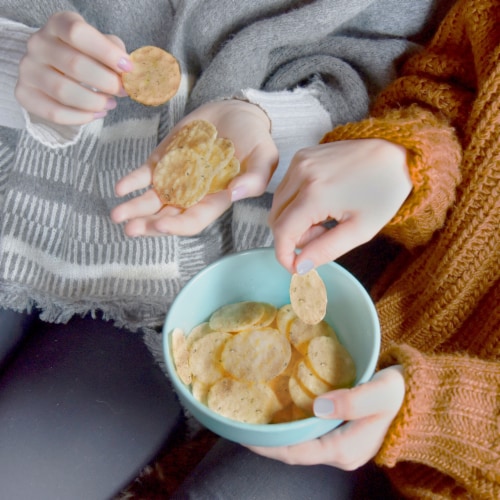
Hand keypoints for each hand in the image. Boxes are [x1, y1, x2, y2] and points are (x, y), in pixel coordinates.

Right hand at [15, 11, 130, 124]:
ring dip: (94, 102)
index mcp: (58, 25)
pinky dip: (80, 117)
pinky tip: (96, 114)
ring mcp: (29, 69)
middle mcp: (38, 44)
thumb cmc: (86, 56)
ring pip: (63, 91)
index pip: (78, 34)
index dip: (106, 53)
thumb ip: (115, 54)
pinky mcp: (25, 94)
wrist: (54, 68)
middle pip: (75, 65)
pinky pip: (54, 112)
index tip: (127, 68)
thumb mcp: (101, 46)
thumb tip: (127, 72)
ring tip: (110, 104)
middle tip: (122, 91)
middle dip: (106, 82)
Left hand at [111, 99, 277, 235]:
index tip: (161, 225)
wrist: (236, 111)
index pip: (194, 219)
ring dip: (135, 208)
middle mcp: (193, 193)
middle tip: (131, 227)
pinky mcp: (165, 159)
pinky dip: (132, 181)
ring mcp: (176, 177)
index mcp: (216, 198)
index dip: (178, 225)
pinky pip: (146, 174)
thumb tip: (236, 194)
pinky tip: (120, 188)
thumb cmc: (254, 137)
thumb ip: (255, 177)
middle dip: (148, 223)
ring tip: (117, 214)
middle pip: (168, 215)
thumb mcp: (265, 156)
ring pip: (152, 199)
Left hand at [248, 366, 404, 469]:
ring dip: (273, 431)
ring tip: (249, 413)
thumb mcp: (382, 393)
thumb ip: (353, 400)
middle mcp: (338, 452)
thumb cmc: (403, 393)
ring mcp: (338, 443)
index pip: (295, 452)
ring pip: (297, 442)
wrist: (421, 397)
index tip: (241, 431)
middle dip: (263, 439)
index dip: (266, 443)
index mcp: (345, 449)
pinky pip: (305, 431)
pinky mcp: (339, 432)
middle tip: (236, 419)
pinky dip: (287, 422)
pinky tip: (275, 407)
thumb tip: (317, 406)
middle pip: (291, 450)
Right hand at [268, 139, 410, 272]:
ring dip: (294, 221)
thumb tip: (299, 266)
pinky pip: (286, 189)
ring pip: (278, 205)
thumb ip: (326, 250)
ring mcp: (299, 162)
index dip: (284, 255)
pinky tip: (321, 203)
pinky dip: (296, 204)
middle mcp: (301, 174)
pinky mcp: (301, 156)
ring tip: (325, 220)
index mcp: (315, 193)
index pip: (281, 232)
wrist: (396, 154)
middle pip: (275, 219)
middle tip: (323, 237)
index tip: (296, 268)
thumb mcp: (360, 231)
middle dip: (294, 238)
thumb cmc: (383, 192)